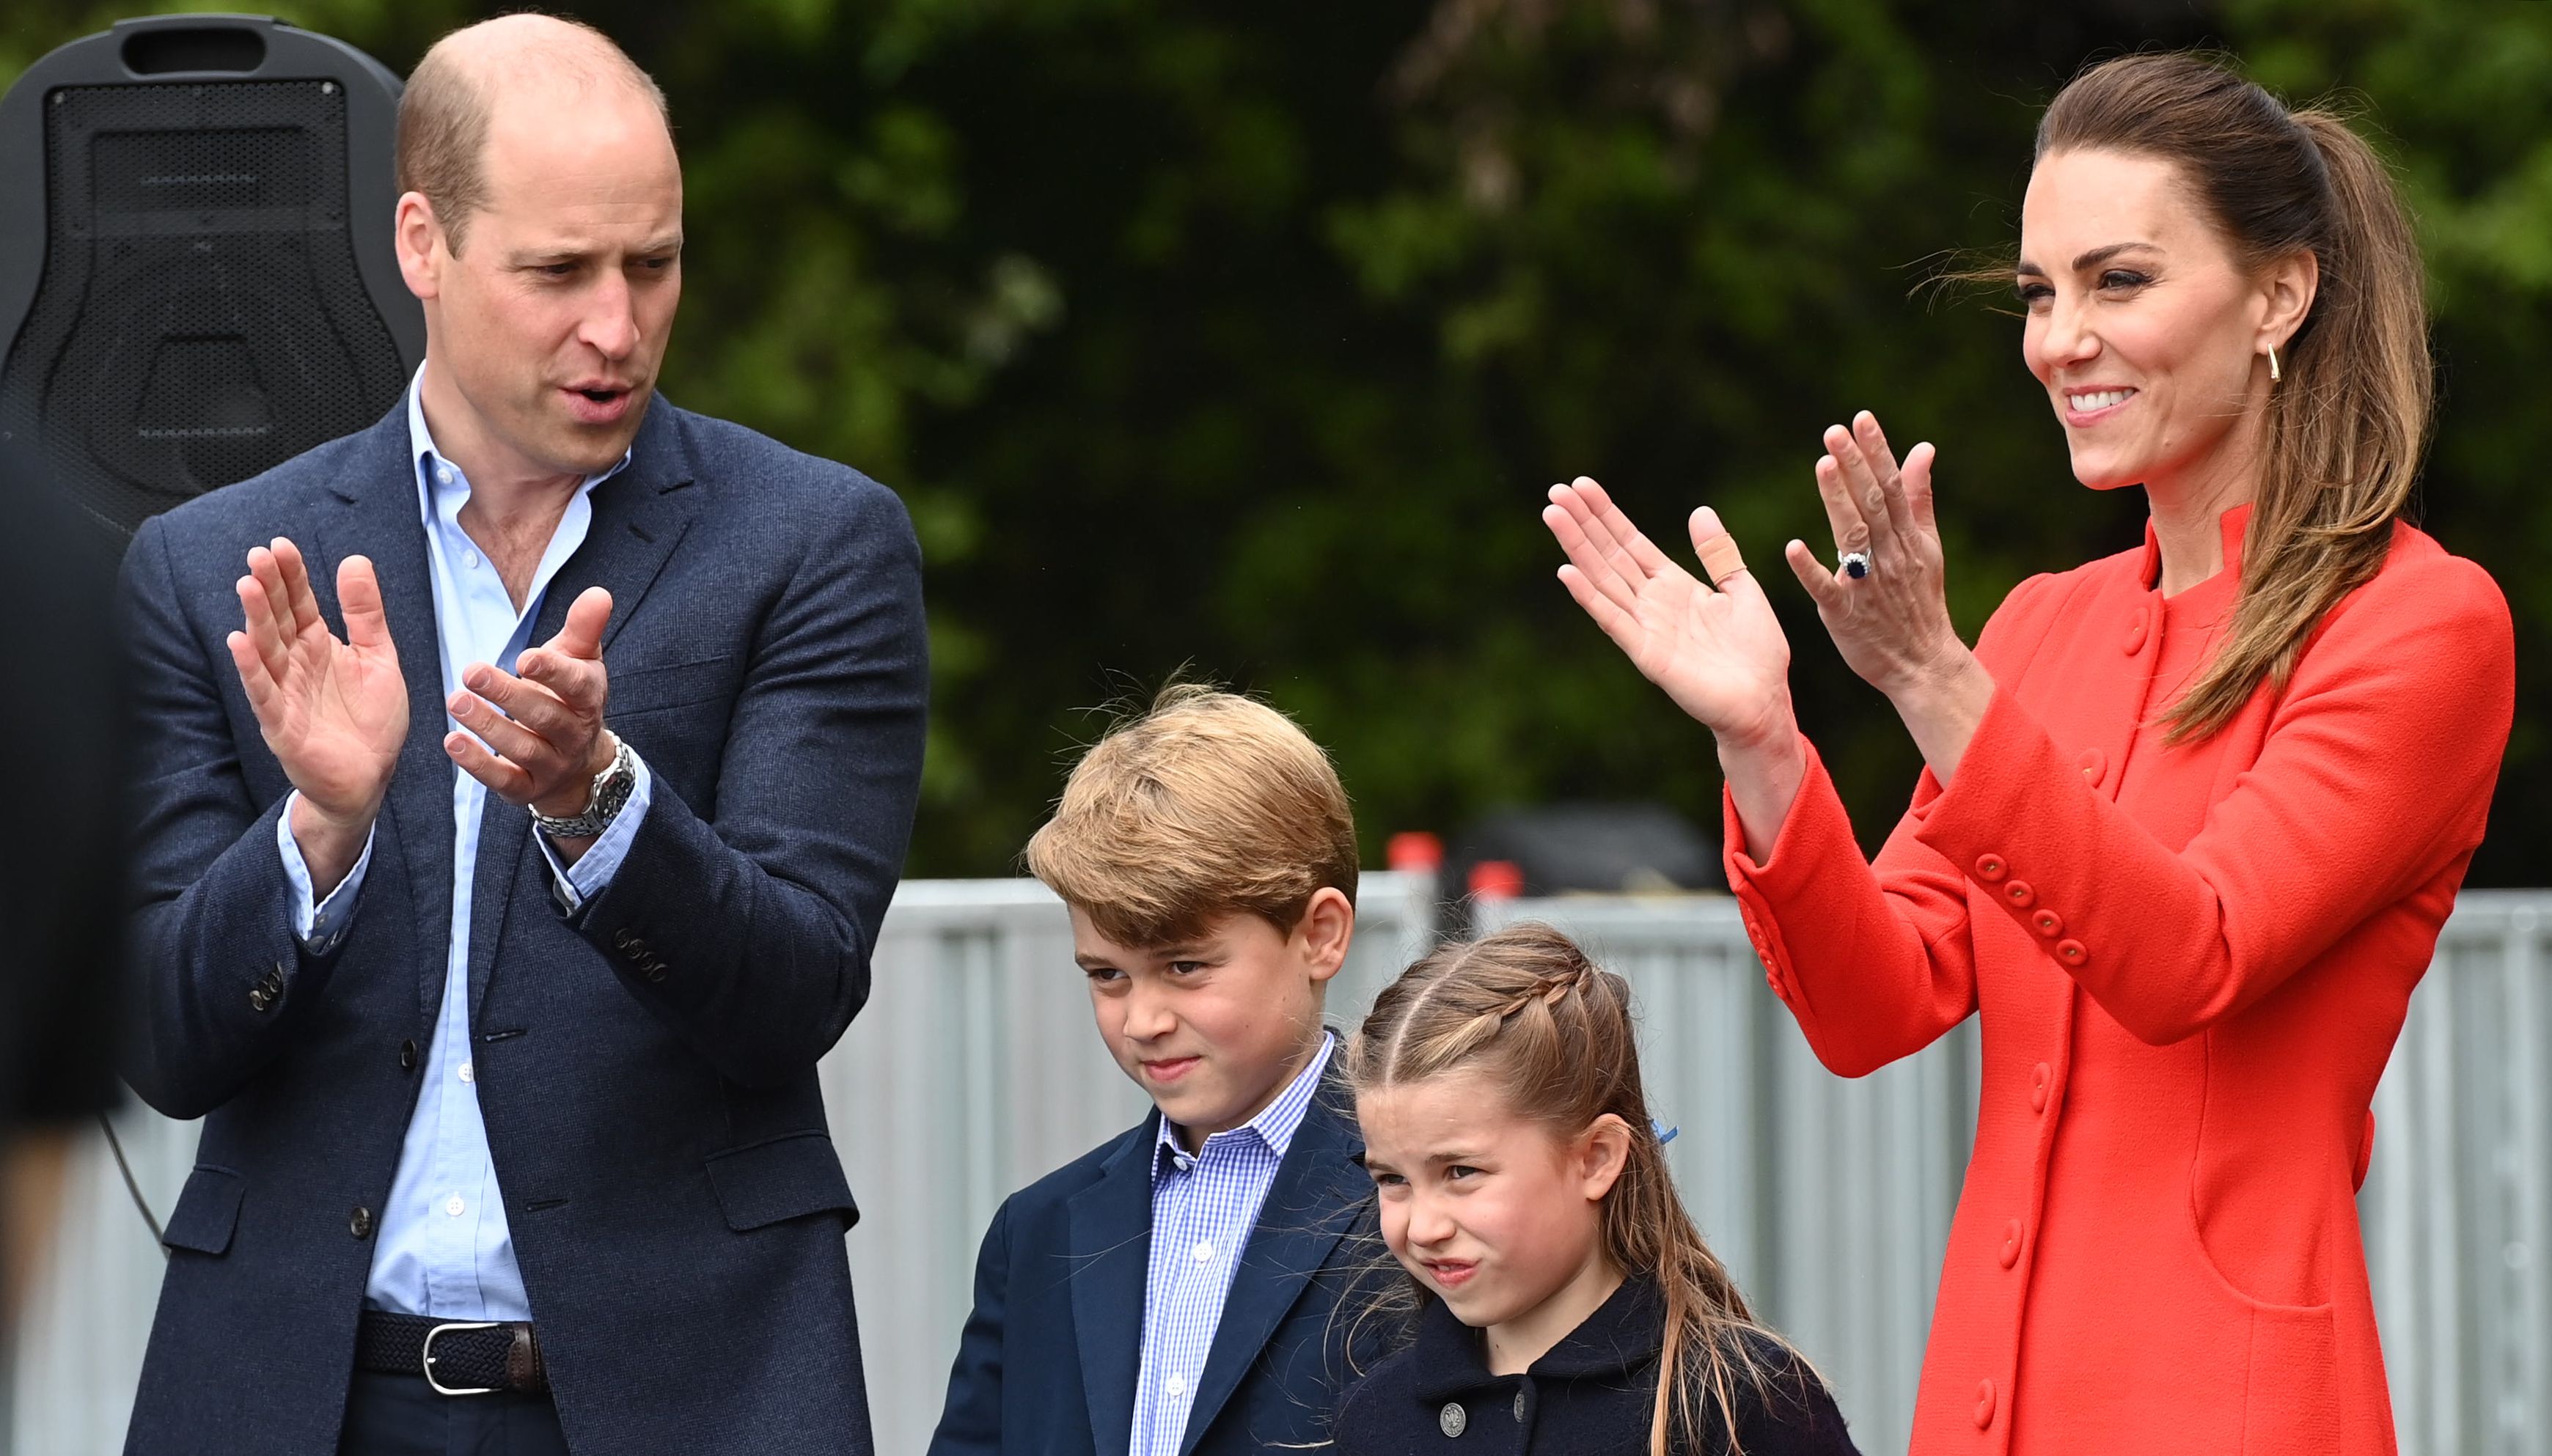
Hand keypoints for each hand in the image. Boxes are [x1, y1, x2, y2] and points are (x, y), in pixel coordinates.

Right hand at [227, 540, 407, 857]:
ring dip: (254, 618)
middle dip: (269, 588)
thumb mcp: (379, 658)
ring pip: (266, 650)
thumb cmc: (371, 721)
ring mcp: (286, 693)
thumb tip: (355, 561)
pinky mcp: (282, 725)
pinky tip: (239, 643)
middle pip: (278, 620)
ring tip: (247, 585)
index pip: (300, 604)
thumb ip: (366, 614)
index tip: (281, 545)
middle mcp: (297, 665)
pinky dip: (251, 670)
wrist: (371, 777)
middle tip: (260, 555)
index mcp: (319, 647)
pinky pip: (264, 694)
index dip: (291, 576)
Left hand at [444, 586, 614, 819]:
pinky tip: (453, 742)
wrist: (578, 763)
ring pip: (523, 748)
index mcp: (588, 698)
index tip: (525, 658)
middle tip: (471, 672)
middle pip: (545, 716)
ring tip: (456, 701)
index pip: (576, 686)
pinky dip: (479, 763)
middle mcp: (574, 734)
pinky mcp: (527, 789)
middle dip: (508, 695)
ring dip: (488, 726)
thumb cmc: (570, 697)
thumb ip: (584, 627)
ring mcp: (552, 765)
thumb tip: (599, 593)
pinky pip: (505, 779)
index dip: (553, 673)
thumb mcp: (580, 660)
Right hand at [1542, 477, 1795, 749]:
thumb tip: (1699, 511)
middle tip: (1555, 490)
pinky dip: (1588, 596)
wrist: (1764, 702)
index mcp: (1674, 586)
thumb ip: (1718, 554)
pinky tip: (1566, 571)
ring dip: (1577, 548)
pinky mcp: (1646, 653)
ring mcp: (1645, 627)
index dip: (1607, 515)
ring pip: (1603, 578)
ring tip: (1553, 515)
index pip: (1631, 542)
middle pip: (1609, 555)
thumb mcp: (1742, 590)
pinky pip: (1612, 620)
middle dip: (1583, 523)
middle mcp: (1652, 603)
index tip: (1582, 487)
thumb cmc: (1757, 654)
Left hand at [1783, 412, 1971, 703]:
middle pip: (1872, 504)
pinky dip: (1811, 570)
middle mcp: (1890, 555)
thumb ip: (1919, 498)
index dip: (1877, 452)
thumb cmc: (1919, 601)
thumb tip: (1922, 448)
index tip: (1861, 418)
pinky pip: (1828, 589)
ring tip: (1822, 465)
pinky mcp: (1846, 614)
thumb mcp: (1927, 547)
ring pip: (1852, 537)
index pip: (1891, 486)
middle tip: (1834, 430)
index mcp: (1907, 537)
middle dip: (1855, 465)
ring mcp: (1868, 585)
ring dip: (1837, 500)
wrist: (1922, 662)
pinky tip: (1793, 547)